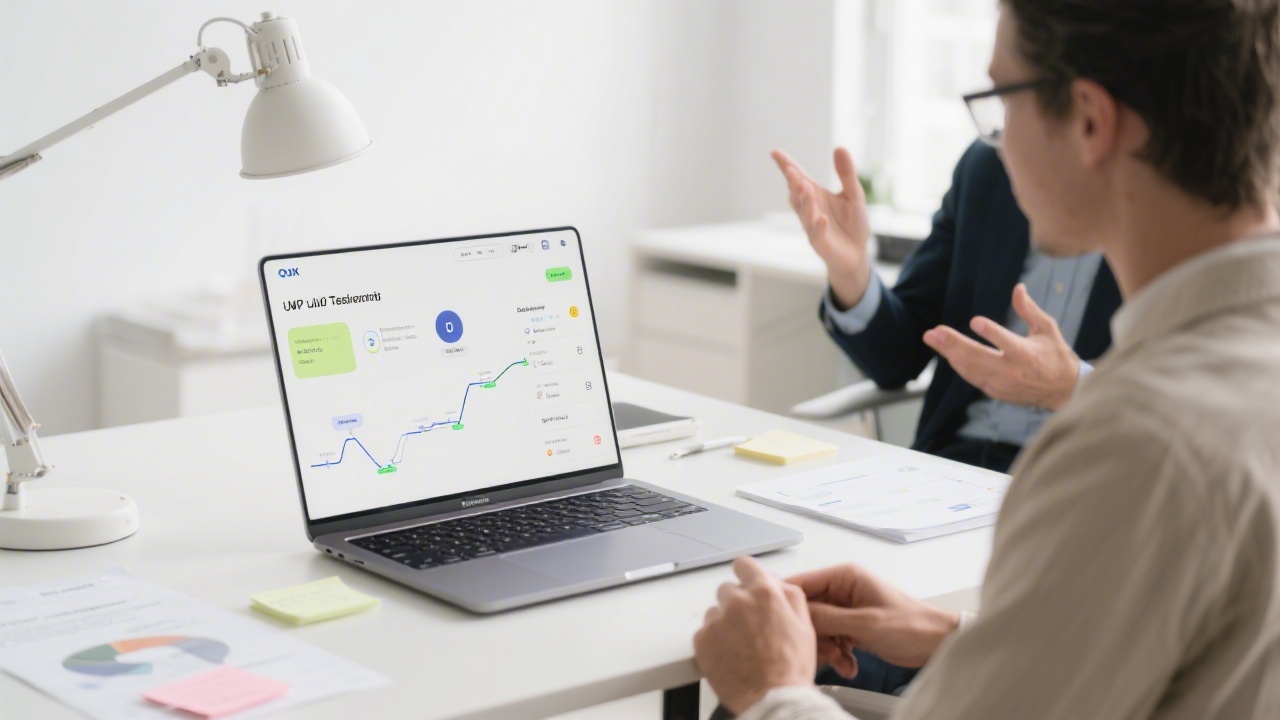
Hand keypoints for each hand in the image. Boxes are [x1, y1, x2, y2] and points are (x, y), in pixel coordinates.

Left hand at [694, 557, 816, 714]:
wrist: (773, 699)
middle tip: (750, 626)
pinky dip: (714, 641)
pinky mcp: (702, 640)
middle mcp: (737, 602)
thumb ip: (788, 594)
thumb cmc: (790, 668)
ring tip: (742, 645)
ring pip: (715, 611)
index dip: (746, 574)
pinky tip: (731, 654)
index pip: (744, 564)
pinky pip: (705, 632)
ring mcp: (717, 620)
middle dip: (737, 603)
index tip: (745, 580)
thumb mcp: (803, 623)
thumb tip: (775, 581)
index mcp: (764, 593)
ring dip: (725, 622)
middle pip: (728, 589)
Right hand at [772, 148, 872, 308]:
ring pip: (804, 213)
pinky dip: (818, 226)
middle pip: (797, 194)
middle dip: (793, 183)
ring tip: (805, 187)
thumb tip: (839, 147)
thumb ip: (846, 173)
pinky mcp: (820, 243)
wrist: (856, 253)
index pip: (799, 178)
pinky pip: (817, 234)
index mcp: (816, 195)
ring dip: (804, 201)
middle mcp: (810, 209)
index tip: (775, 152)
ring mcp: (812, 226)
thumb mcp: (854, 195)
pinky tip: (822, 218)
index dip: (787, 165)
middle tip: (790, 170)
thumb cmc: (852, 224)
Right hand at [788, 563, 958, 674]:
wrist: (936, 644)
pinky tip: (849, 664)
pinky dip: (838, 655)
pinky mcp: (852, 625)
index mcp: (846, 577)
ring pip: (819, 628)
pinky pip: (832, 639)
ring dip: (828, 649)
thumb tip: (797, 613)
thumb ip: (828, 617)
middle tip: (827, 652)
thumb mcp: (865, 623)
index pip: (803, 583)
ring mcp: (847, 608)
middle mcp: (843, 589)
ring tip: (842, 661)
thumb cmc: (912, 625)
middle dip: (816, 635)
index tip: (781, 623)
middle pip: (809, 610)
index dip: (790, 603)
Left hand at [922, 283, 1081, 409]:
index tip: (975, 321)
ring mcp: (1001, 384)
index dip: (991, 332)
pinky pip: (972, 377)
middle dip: (953, 344)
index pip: (1006, 342)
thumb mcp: (1047, 329)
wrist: (1063, 392)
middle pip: (978, 357)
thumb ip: (1029, 310)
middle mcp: (1012, 371)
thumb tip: (1018, 287)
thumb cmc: (1056, 356)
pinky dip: (958, 365)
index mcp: (1027, 354)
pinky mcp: (995, 392)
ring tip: (932, 339)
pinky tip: (946, 353)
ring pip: (970, 368)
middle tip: (934, 333)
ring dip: (949, 354)